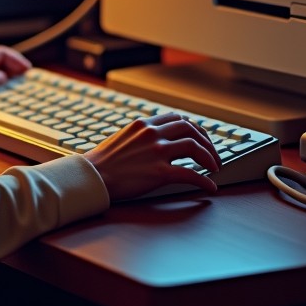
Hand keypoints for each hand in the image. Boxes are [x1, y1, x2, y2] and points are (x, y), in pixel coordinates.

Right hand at [86, 112, 220, 200]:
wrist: (90, 177)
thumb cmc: (102, 163)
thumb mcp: (122, 138)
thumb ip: (140, 136)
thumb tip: (156, 142)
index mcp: (143, 124)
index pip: (177, 119)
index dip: (194, 128)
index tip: (201, 139)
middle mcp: (152, 134)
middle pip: (191, 129)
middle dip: (207, 142)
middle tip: (213, 155)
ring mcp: (156, 152)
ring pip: (195, 147)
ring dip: (210, 158)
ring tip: (215, 168)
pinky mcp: (159, 172)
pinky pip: (191, 174)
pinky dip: (205, 181)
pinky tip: (210, 187)